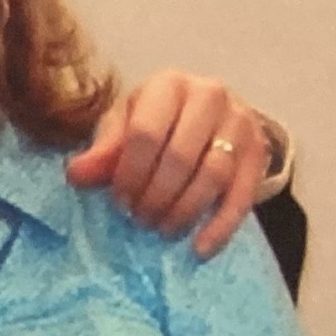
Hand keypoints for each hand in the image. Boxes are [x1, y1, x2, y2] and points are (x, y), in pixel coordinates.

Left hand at [66, 71, 272, 257]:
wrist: (207, 117)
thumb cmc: (154, 123)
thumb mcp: (122, 128)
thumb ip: (102, 151)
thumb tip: (76, 174)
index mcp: (168, 85)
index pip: (146, 133)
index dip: (129, 174)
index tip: (119, 202)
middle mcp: (210, 95)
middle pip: (180, 156)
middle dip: (155, 197)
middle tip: (140, 220)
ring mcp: (240, 122)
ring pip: (213, 175)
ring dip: (184, 212)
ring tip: (163, 230)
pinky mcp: (258, 151)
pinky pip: (243, 195)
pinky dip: (221, 227)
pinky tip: (200, 249)